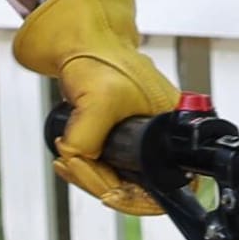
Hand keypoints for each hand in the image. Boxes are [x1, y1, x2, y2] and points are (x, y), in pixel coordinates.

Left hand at [7, 0, 182, 215]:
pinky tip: (70, 160)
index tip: (107, 193)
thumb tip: (77, 163)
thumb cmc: (102, 59)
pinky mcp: (123, 140)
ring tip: (67, 160)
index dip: (132, 197)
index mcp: (171, 130)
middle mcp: (161, 139)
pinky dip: (87, 169)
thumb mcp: (97, 102)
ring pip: (118, 180)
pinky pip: (108, 168)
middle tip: (75, 167)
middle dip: (101, 183)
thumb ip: (86, 141)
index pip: (161, 187)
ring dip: (89, 176)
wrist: (84, 42)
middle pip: (136, 188)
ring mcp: (142, 141)